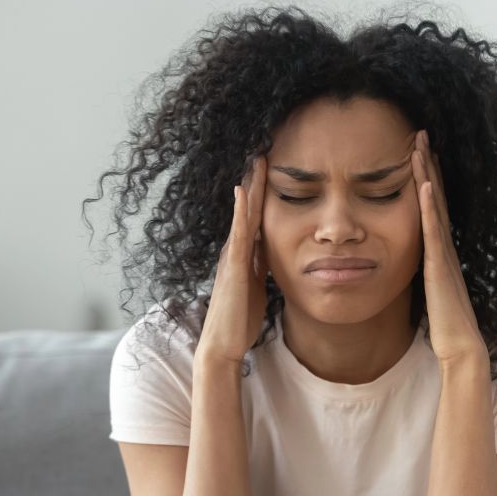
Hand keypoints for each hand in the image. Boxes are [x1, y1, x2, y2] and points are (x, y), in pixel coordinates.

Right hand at [196, 154, 269, 365]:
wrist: (223, 344)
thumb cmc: (240, 319)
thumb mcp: (257, 287)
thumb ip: (261, 268)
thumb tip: (273, 253)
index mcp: (242, 256)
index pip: (254, 218)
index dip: (261, 195)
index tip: (271, 171)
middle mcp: (234, 251)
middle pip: (247, 209)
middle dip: (256, 182)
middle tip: (262, 151)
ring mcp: (232, 256)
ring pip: (243, 214)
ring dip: (250, 187)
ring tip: (256, 159)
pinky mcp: (234, 266)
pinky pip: (238, 233)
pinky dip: (241, 211)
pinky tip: (243, 191)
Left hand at [411, 129, 486, 365]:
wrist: (462, 348)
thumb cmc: (447, 325)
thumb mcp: (431, 291)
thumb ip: (426, 273)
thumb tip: (416, 264)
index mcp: (441, 252)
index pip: (433, 207)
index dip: (428, 178)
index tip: (420, 152)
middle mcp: (445, 247)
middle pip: (436, 197)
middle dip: (428, 165)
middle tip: (420, 134)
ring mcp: (444, 254)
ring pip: (435, 206)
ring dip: (428, 175)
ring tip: (421, 145)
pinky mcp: (439, 267)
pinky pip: (433, 231)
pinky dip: (429, 207)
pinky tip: (425, 184)